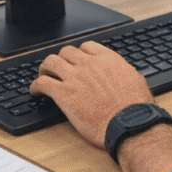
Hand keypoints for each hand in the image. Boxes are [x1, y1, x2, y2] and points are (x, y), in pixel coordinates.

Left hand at [30, 41, 152, 148]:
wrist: (128, 124)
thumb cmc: (135, 107)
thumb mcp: (134, 80)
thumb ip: (122, 72)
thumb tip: (120, 72)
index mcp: (107, 59)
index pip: (86, 46)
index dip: (78, 54)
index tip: (76, 61)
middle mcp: (89, 64)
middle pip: (66, 52)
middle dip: (61, 59)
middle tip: (57, 69)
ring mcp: (75, 77)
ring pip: (50, 62)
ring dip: (45, 68)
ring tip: (43, 76)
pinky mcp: (64, 93)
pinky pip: (42, 83)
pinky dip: (35, 86)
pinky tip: (35, 92)